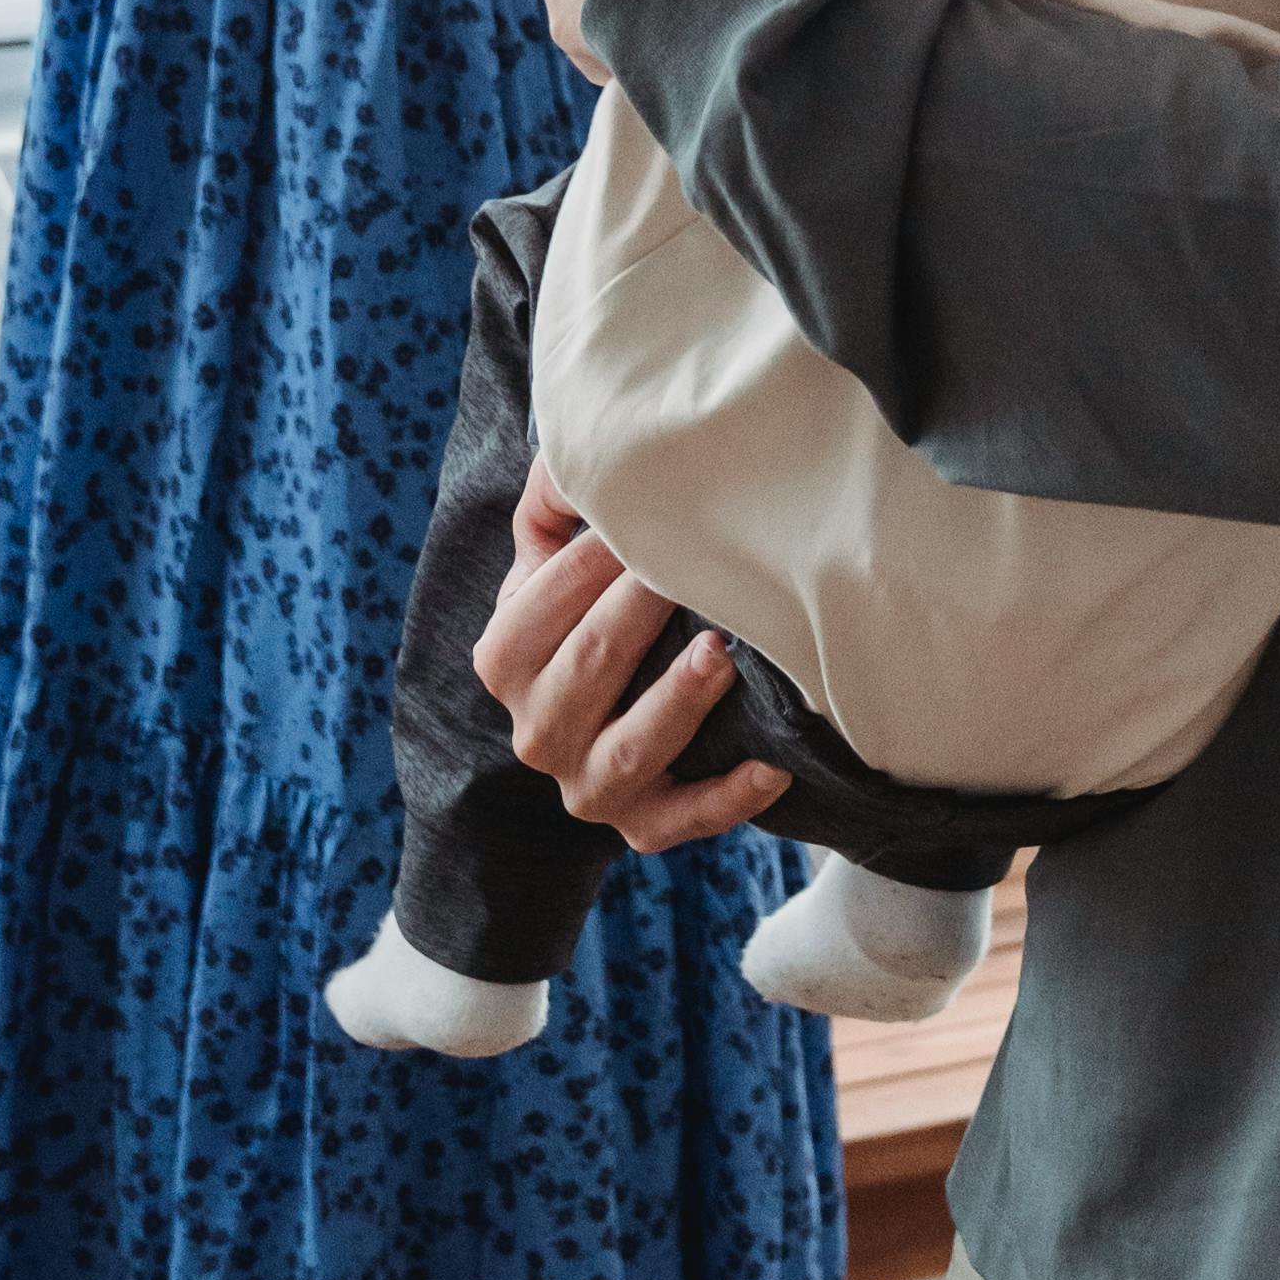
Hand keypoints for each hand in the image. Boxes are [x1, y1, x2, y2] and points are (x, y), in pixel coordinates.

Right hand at [473, 513, 791, 851]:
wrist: (608, 713)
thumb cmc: (591, 610)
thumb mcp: (556, 555)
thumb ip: (557, 498)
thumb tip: (576, 452)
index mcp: (505, 660)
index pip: (545, 602)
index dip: (598, 556)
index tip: (654, 513)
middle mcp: (536, 732)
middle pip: (589, 667)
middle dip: (642, 612)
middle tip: (699, 562)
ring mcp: (588, 788)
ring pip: (629, 751)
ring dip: (677, 702)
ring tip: (721, 655)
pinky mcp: (643, 826)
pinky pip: (685, 821)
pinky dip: (730, 799)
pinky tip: (774, 766)